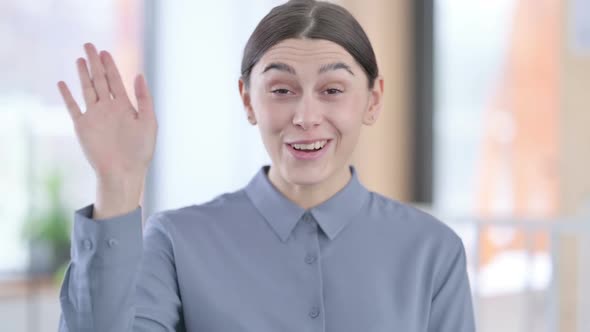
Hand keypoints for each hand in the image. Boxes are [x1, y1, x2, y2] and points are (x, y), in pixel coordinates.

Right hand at [57, 42, 156, 181]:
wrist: (124, 172)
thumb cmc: (140, 151)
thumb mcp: (149, 122)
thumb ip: (144, 99)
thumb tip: (139, 75)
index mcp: (125, 107)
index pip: (116, 81)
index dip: (111, 66)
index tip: (105, 52)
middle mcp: (109, 109)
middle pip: (100, 81)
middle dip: (95, 63)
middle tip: (89, 45)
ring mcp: (95, 117)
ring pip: (87, 90)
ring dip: (83, 75)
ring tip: (80, 59)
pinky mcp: (83, 127)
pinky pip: (73, 107)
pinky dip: (67, 96)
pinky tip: (62, 83)